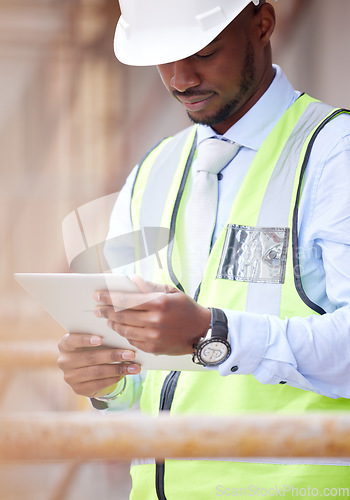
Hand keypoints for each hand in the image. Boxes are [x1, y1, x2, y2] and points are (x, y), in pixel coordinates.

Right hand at [57, 332, 140, 397]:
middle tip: (131, 354)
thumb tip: (122, 339)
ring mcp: (70, 377)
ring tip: (134, 367)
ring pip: (97, 372)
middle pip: (91, 358)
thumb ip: (101, 338)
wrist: (85, 369)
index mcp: (65, 345)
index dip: (85, 340)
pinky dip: (114, 378)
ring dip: (118, 369)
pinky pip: (98, 384)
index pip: (72, 340)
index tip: (101, 339)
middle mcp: (64, 361)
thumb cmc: (92, 348)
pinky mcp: (78, 389)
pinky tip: (124, 375)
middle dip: (113, 356)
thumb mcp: (92, 342)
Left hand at [94, 275, 210, 355]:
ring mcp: (153, 337)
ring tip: (108, 320)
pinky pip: (132, 341)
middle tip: (98, 309)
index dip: (109, 297)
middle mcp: (155, 320)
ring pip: (124, 330)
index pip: (126, 300)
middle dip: (106, 311)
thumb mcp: (171, 292)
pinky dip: (125, 335)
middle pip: (121, 316)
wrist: (202, 331)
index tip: (98, 296)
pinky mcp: (154, 349)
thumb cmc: (186, 308)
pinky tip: (121, 329)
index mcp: (158, 303)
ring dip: (113, 324)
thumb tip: (132, 280)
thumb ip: (150, 287)